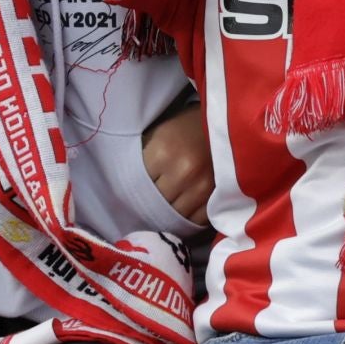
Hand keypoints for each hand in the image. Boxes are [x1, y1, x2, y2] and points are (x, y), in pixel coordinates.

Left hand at [142, 100, 211, 224]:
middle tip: (151, 200)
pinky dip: (189, 219)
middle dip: (152, 204)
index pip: (139, 187)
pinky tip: (185, 208)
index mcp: (163, 153)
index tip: (135, 190)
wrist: (220, 122)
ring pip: (177, 216)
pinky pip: (197, 221)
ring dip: (171, 213)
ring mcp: (204, 186)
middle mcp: (185, 171)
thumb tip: (124, 189)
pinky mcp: (218, 196)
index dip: (136, 189)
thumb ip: (142, 162)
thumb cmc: (182, 128)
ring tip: (169, 203)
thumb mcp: (156, 136)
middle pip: (157, 205)